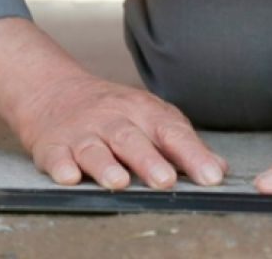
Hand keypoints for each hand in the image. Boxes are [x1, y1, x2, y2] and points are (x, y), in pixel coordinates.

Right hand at [12, 68, 226, 190]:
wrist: (54, 90)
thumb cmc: (112, 112)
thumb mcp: (149, 117)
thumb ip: (182, 143)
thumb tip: (219, 168)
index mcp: (142, 112)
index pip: (171, 132)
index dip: (192, 155)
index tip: (211, 177)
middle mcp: (112, 120)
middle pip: (131, 139)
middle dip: (148, 160)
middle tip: (166, 180)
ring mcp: (80, 132)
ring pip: (94, 149)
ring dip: (105, 166)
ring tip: (119, 182)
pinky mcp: (52, 146)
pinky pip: (56, 156)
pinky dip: (61, 166)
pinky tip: (69, 176)